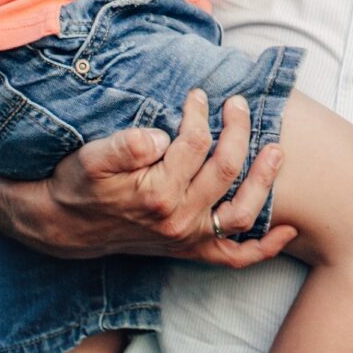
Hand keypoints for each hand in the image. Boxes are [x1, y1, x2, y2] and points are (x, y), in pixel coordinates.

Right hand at [5, 89, 295, 267]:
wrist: (64, 224)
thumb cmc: (80, 184)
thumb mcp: (91, 157)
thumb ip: (124, 146)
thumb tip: (158, 136)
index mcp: (157, 193)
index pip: (195, 143)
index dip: (198, 112)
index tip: (197, 94)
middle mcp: (178, 220)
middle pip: (226, 168)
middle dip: (237, 129)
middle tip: (236, 103)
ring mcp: (188, 238)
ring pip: (241, 213)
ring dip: (264, 180)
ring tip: (277, 149)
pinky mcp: (191, 250)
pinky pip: (235, 257)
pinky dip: (265, 247)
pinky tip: (289, 229)